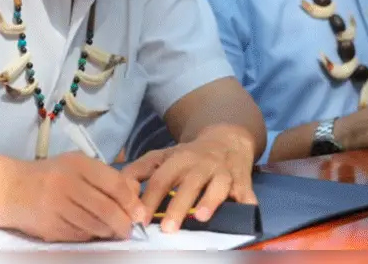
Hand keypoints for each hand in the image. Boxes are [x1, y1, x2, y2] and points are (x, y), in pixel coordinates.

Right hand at [3, 152, 145, 242]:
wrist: (11, 189)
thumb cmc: (50, 176)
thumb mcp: (77, 166)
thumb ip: (106, 177)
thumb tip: (135, 193)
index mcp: (77, 164)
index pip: (113, 183)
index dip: (131, 201)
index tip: (139, 212)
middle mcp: (67, 184)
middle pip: (106, 208)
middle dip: (123, 222)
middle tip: (130, 228)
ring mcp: (57, 207)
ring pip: (95, 225)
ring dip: (109, 231)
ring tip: (114, 230)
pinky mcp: (50, 227)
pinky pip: (80, 235)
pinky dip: (91, 235)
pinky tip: (92, 230)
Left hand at [122, 124, 256, 233]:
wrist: (227, 140)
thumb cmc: (189, 156)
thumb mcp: (162, 157)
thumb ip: (139, 171)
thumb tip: (120, 189)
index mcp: (179, 159)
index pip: (161, 179)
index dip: (150, 199)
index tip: (140, 219)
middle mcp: (202, 165)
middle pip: (189, 184)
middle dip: (178, 206)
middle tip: (167, 228)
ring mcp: (224, 173)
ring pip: (218, 186)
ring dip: (210, 201)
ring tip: (200, 217)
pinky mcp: (243, 182)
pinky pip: (246, 193)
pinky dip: (246, 203)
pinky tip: (243, 212)